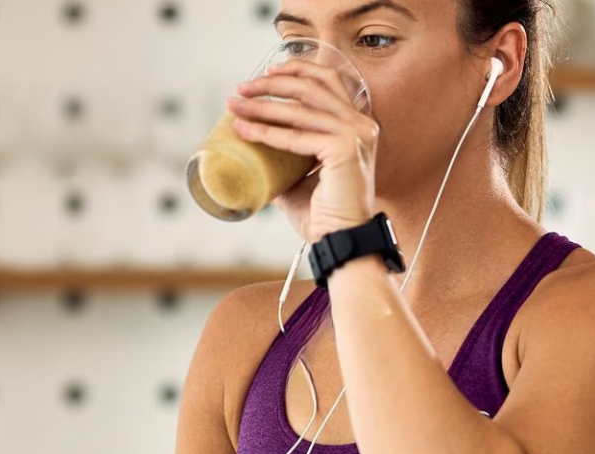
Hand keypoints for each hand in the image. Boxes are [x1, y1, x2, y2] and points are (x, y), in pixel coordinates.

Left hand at [226, 59, 378, 242]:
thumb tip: (255, 153)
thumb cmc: (324, 216)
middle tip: (241, 88)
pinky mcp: (344, 148)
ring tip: (234, 105)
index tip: (264, 75)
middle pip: (313, 85)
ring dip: (262, 105)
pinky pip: (296, 136)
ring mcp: (356, 134)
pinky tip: (243, 130)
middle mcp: (360, 124)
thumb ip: (285, 161)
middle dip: (273, 83)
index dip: (295, 71)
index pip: (327, 82)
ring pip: (300, 108)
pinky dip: (266, 132)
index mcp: (356, 124)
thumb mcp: (300, 179)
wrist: (341, 241)